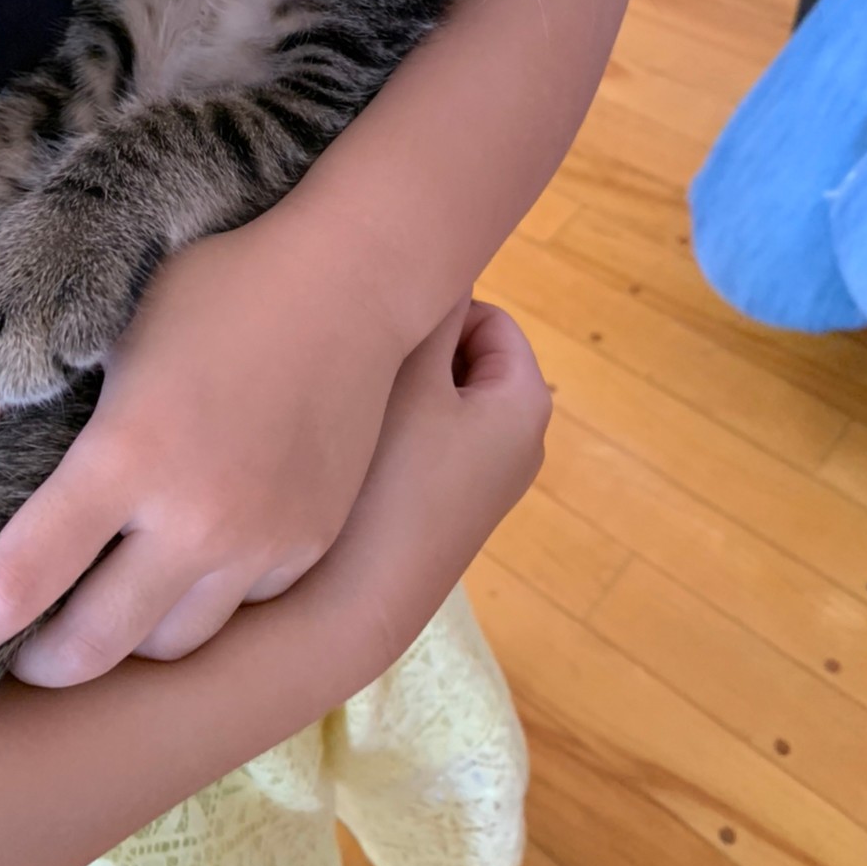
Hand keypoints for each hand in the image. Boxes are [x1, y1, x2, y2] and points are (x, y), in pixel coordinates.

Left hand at [0, 208, 410, 681]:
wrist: (351, 283)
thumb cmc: (220, 287)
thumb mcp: (110, 318)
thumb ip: (12, 381)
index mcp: (127, 454)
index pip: (21, 579)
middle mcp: (194, 515)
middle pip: (92, 648)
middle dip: (42, 662)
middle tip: (25, 645)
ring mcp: (260, 538)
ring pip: (170, 642)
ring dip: (127, 634)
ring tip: (112, 599)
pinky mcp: (309, 541)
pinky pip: (240, 606)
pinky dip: (205, 597)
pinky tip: (195, 554)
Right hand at [301, 294, 548, 663]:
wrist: (346, 612)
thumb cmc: (384, 481)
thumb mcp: (405, 376)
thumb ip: (425, 308)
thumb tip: (437, 253)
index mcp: (525, 408)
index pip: (486, 318)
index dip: (432, 312)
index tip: (380, 325)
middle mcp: (518, 451)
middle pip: (461, 363)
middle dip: (414, 356)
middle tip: (358, 362)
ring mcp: (479, 492)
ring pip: (434, 409)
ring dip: (394, 399)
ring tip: (343, 406)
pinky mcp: (441, 522)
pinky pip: (419, 452)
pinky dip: (388, 441)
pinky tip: (342, 455)